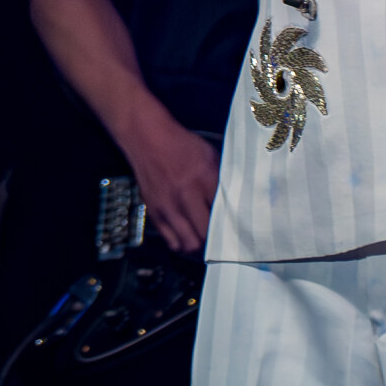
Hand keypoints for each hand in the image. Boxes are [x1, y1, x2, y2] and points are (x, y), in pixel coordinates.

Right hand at [118, 99, 220, 253]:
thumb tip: (235, 200)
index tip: (237, 231)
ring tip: (205, 244)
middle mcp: (186, 194)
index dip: (232, 226)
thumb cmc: (181, 145)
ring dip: (199, 246)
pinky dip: (181, 243)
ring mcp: (168, 206)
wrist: (148, 139)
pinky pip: (170, 240)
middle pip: (206, 234)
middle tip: (222, 241)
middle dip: (216, 241)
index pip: (223, 213)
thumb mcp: (210, 156)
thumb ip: (221, 179)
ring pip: (188, 243)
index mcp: (204, 178)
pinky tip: (188, 238)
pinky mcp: (154, 212)